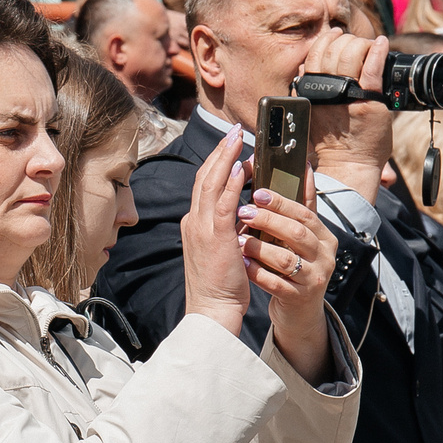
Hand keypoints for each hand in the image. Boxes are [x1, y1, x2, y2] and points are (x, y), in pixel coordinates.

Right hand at [180, 129, 252, 334]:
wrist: (212, 310)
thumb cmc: (221, 285)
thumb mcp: (225, 249)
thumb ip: (231, 228)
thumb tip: (247, 211)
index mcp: (196, 223)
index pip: (205, 185)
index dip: (218, 162)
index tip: (232, 147)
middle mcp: (194, 221)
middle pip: (205, 176)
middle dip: (220, 152)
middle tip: (235, 132)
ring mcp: (201, 228)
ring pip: (211, 183)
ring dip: (225, 158)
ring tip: (238, 139)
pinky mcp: (215, 237)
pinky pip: (223, 203)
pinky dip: (230, 183)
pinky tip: (240, 168)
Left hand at [238, 185, 337, 384]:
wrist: (298, 311)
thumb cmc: (295, 265)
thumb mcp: (303, 236)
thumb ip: (302, 205)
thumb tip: (305, 166)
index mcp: (325, 237)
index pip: (304, 212)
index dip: (280, 201)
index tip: (256, 191)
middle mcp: (324, 257)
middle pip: (297, 233)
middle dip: (268, 220)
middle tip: (242, 212)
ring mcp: (314, 279)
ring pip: (286, 259)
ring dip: (259, 247)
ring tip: (238, 240)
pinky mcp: (300, 299)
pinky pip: (276, 284)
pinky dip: (257, 273)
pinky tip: (241, 264)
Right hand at [305, 30, 390, 199]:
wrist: (348, 164)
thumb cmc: (332, 141)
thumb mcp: (311, 111)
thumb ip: (308, 89)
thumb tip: (303, 68)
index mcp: (311, 90)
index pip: (315, 53)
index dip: (327, 40)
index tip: (336, 35)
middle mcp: (327, 90)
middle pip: (334, 49)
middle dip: (347, 41)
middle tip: (356, 44)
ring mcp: (348, 94)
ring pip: (352, 53)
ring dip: (362, 44)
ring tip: (369, 46)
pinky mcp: (368, 100)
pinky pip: (373, 67)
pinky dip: (378, 50)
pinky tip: (382, 44)